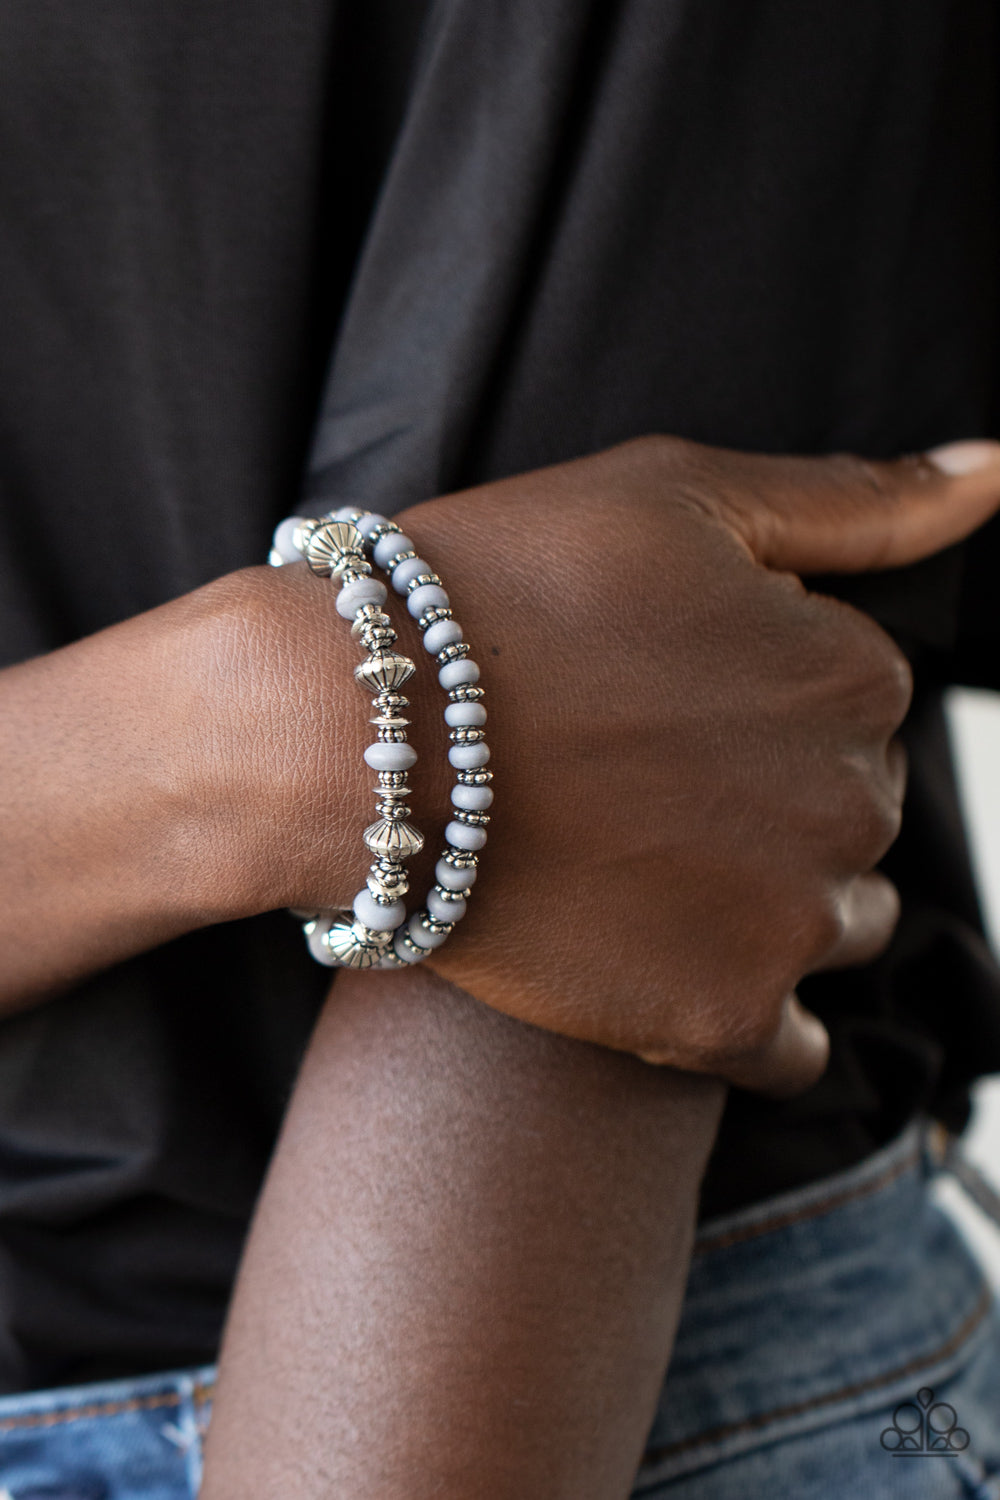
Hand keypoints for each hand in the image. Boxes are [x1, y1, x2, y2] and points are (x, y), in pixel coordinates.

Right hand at [368, 436, 999, 1094]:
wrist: (353, 736)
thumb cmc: (500, 593)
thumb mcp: (679, 496)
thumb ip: (855, 501)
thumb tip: (994, 471)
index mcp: (853, 669)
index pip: (856, 695)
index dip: (756, 692)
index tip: (665, 692)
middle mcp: (852, 797)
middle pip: (850, 809)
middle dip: (772, 794)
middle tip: (643, 778)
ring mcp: (791, 916)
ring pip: (836, 921)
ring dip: (770, 901)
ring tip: (646, 865)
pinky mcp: (722, 1017)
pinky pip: (794, 1046)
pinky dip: (749, 1012)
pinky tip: (671, 964)